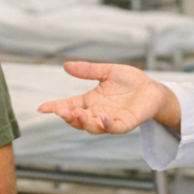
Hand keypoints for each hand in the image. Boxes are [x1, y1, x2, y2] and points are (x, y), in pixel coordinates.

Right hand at [37, 61, 179, 133]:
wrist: (152, 89)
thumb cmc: (130, 81)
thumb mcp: (107, 72)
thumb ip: (88, 70)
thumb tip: (66, 66)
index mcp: (90, 101)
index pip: (69, 105)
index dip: (55, 107)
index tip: (41, 108)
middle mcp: (97, 113)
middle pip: (77, 119)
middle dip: (67, 116)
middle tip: (59, 110)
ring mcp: (110, 120)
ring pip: (92, 127)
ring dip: (83, 122)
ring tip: (78, 114)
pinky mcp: (125, 123)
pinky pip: (114, 128)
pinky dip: (107, 124)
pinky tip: (102, 115)